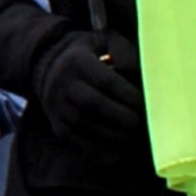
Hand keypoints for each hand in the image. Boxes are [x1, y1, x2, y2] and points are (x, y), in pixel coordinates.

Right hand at [33, 35, 147, 157]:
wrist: (51, 69)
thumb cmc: (92, 56)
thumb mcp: (106, 42)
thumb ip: (124, 53)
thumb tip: (137, 75)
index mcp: (77, 60)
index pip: (105, 81)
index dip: (128, 95)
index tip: (145, 104)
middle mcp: (62, 84)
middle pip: (93, 105)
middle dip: (122, 117)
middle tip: (141, 123)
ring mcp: (57, 108)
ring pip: (85, 126)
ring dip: (114, 135)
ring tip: (132, 136)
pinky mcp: (58, 127)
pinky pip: (77, 145)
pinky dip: (99, 153)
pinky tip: (118, 153)